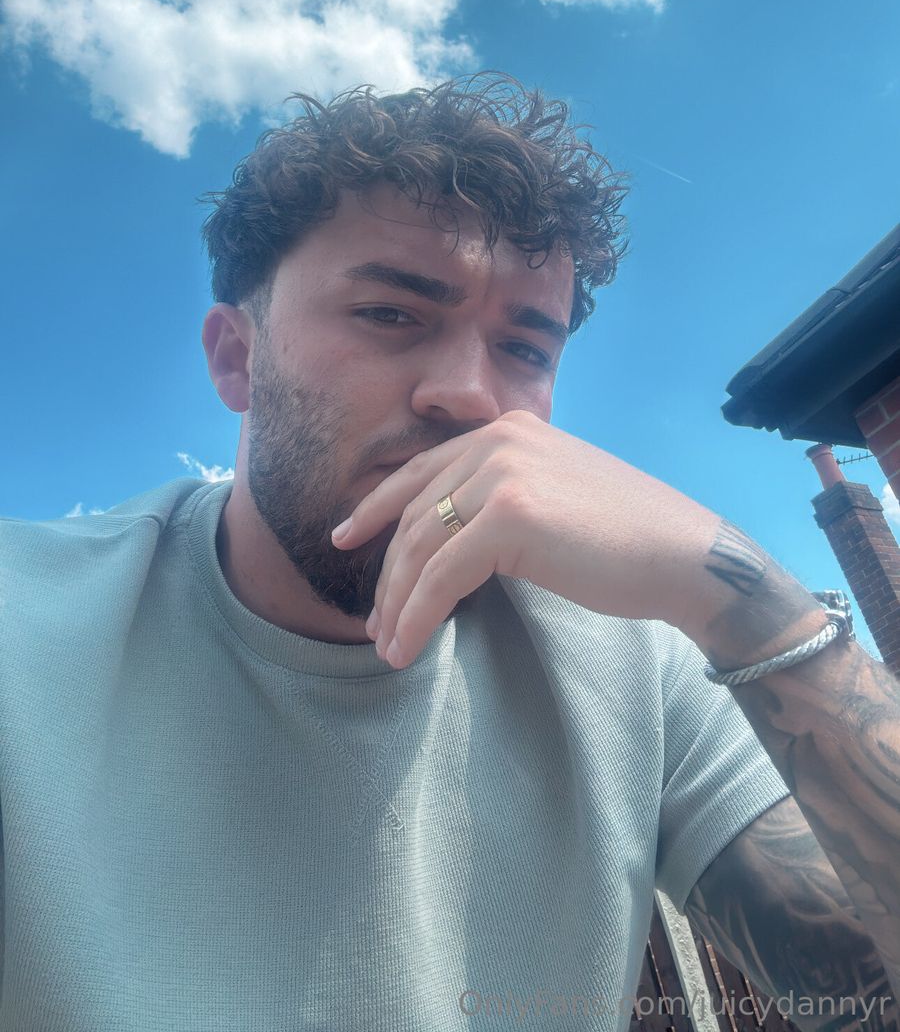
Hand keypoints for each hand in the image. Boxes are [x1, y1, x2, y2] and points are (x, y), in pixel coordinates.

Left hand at [331, 409, 722, 666]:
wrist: (682, 554)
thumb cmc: (626, 538)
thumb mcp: (553, 495)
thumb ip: (503, 496)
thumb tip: (452, 536)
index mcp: (508, 430)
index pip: (423, 469)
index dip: (377, 506)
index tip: (346, 536)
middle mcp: (498, 439)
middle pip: (416, 513)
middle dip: (388, 573)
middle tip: (372, 620)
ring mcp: (502, 472)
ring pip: (420, 546)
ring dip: (397, 603)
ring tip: (386, 645)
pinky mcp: (509, 514)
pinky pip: (441, 575)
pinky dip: (417, 615)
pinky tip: (407, 646)